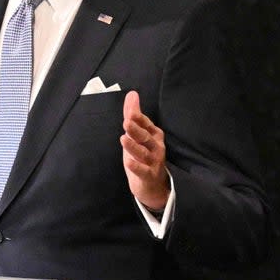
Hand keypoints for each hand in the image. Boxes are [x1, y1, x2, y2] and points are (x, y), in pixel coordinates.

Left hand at [120, 90, 168, 211]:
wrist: (154, 185)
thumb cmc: (144, 155)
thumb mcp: (137, 134)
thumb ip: (133, 114)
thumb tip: (132, 94)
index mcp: (154, 134)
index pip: (145, 123)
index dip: (138, 117)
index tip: (131, 109)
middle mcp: (156, 146)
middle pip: (145, 137)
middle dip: (136, 129)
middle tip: (127, 122)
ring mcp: (153, 161)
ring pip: (143, 153)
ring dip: (133, 146)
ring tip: (123, 138)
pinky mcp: (149, 175)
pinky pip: (142, 170)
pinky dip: (136, 167)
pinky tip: (128, 162)